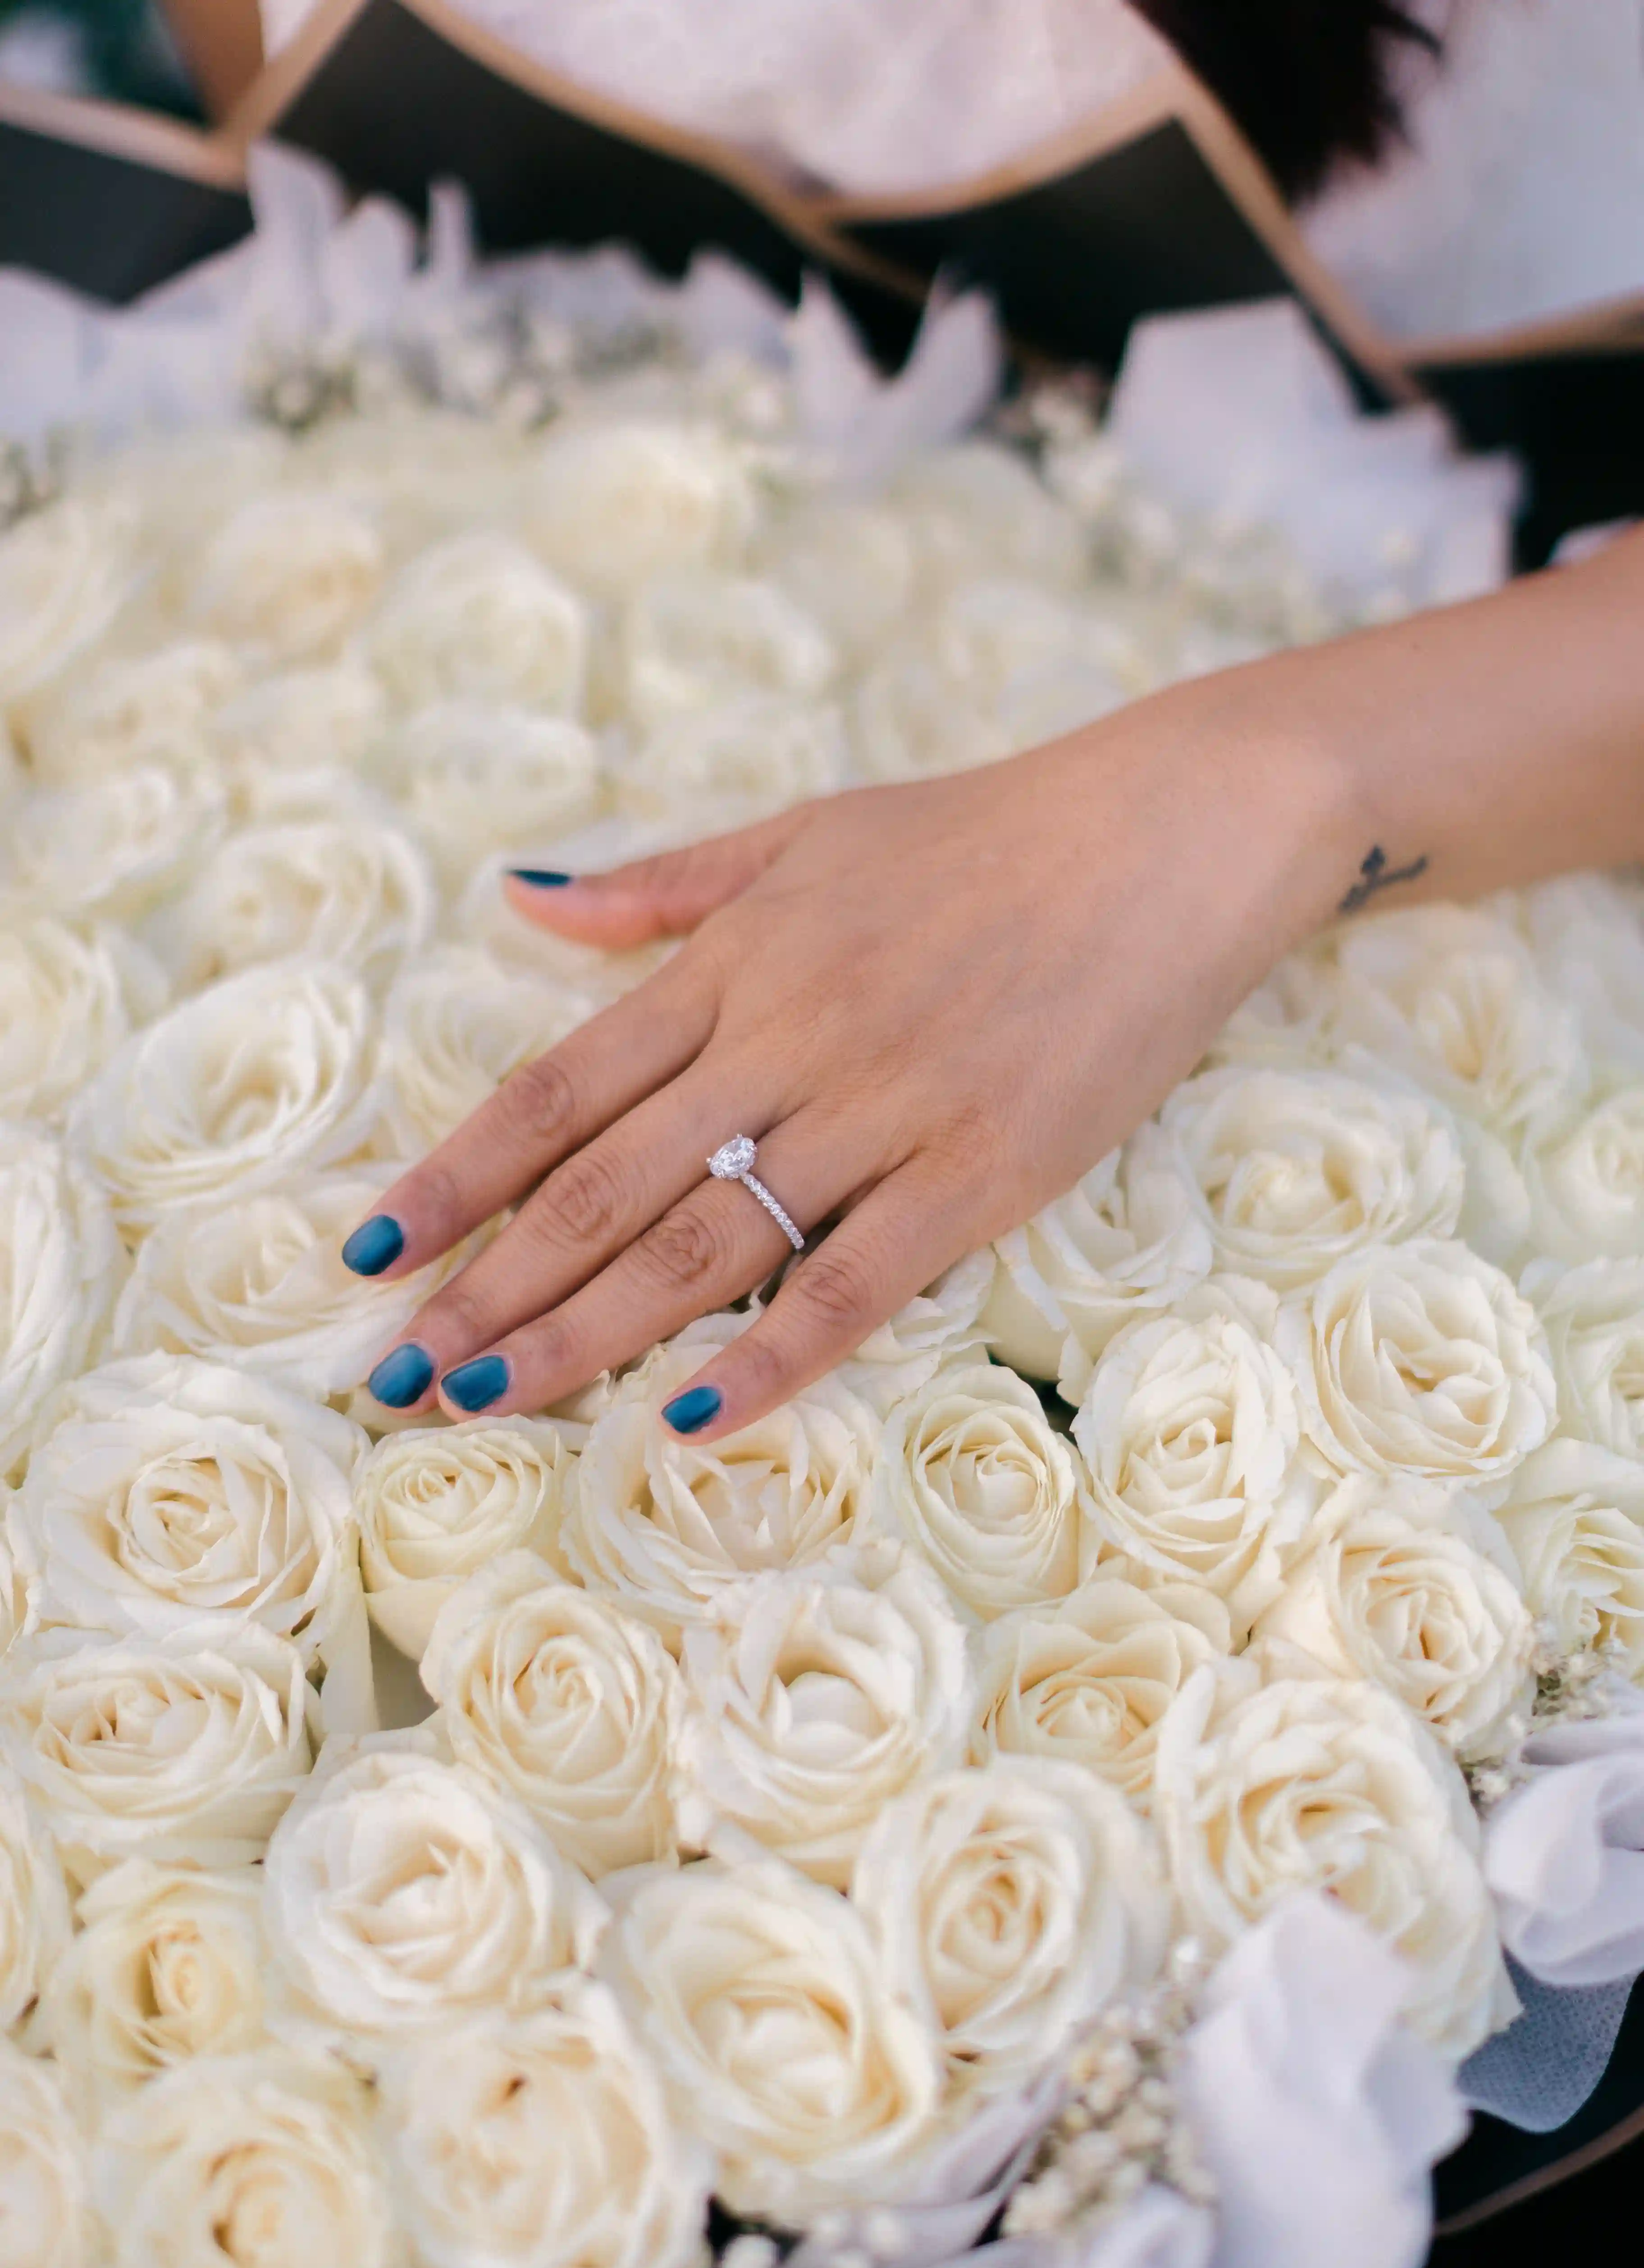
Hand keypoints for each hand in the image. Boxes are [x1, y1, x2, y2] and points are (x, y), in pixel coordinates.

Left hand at [345, 678, 1354, 1439]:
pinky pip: (856, 1282)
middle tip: (398, 1371)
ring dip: (584, 1333)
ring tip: (487, 1403)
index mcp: (735, 964)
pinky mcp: (982, 1172)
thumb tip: (521, 898)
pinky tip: (689, 1419)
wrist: (1169, 833)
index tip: (374, 1247)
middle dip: (492, 1286)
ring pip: (703, 1244)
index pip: (559, 1088)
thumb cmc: (982, 833)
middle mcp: (788, 1040)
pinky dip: (771, 1356)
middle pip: (604, 1183)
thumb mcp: (805, 831)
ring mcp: (885, 1111)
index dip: (459, 1174)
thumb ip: (661, 884)